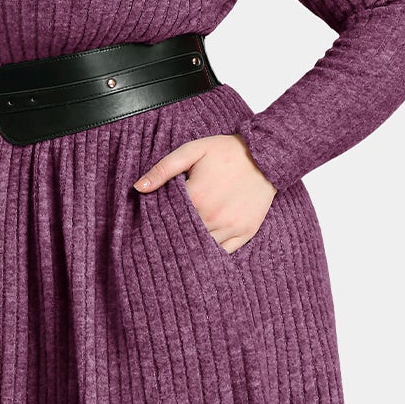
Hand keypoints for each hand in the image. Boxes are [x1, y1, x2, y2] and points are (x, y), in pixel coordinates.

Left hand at [133, 133, 275, 253]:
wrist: (266, 156)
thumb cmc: (226, 151)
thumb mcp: (192, 151)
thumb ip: (163, 169)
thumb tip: (138, 187)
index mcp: (197, 198)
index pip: (168, 219)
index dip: (159, 221)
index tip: (151, 224)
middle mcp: (214, 217)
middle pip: (185, 236)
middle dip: (174, 236)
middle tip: (163, 239)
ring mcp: (231, 227)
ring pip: (203, 247)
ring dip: (192, 246)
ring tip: (181, 243)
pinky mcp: (246, 232)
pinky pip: (224, 252)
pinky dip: (212, 252)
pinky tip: (203, 248)